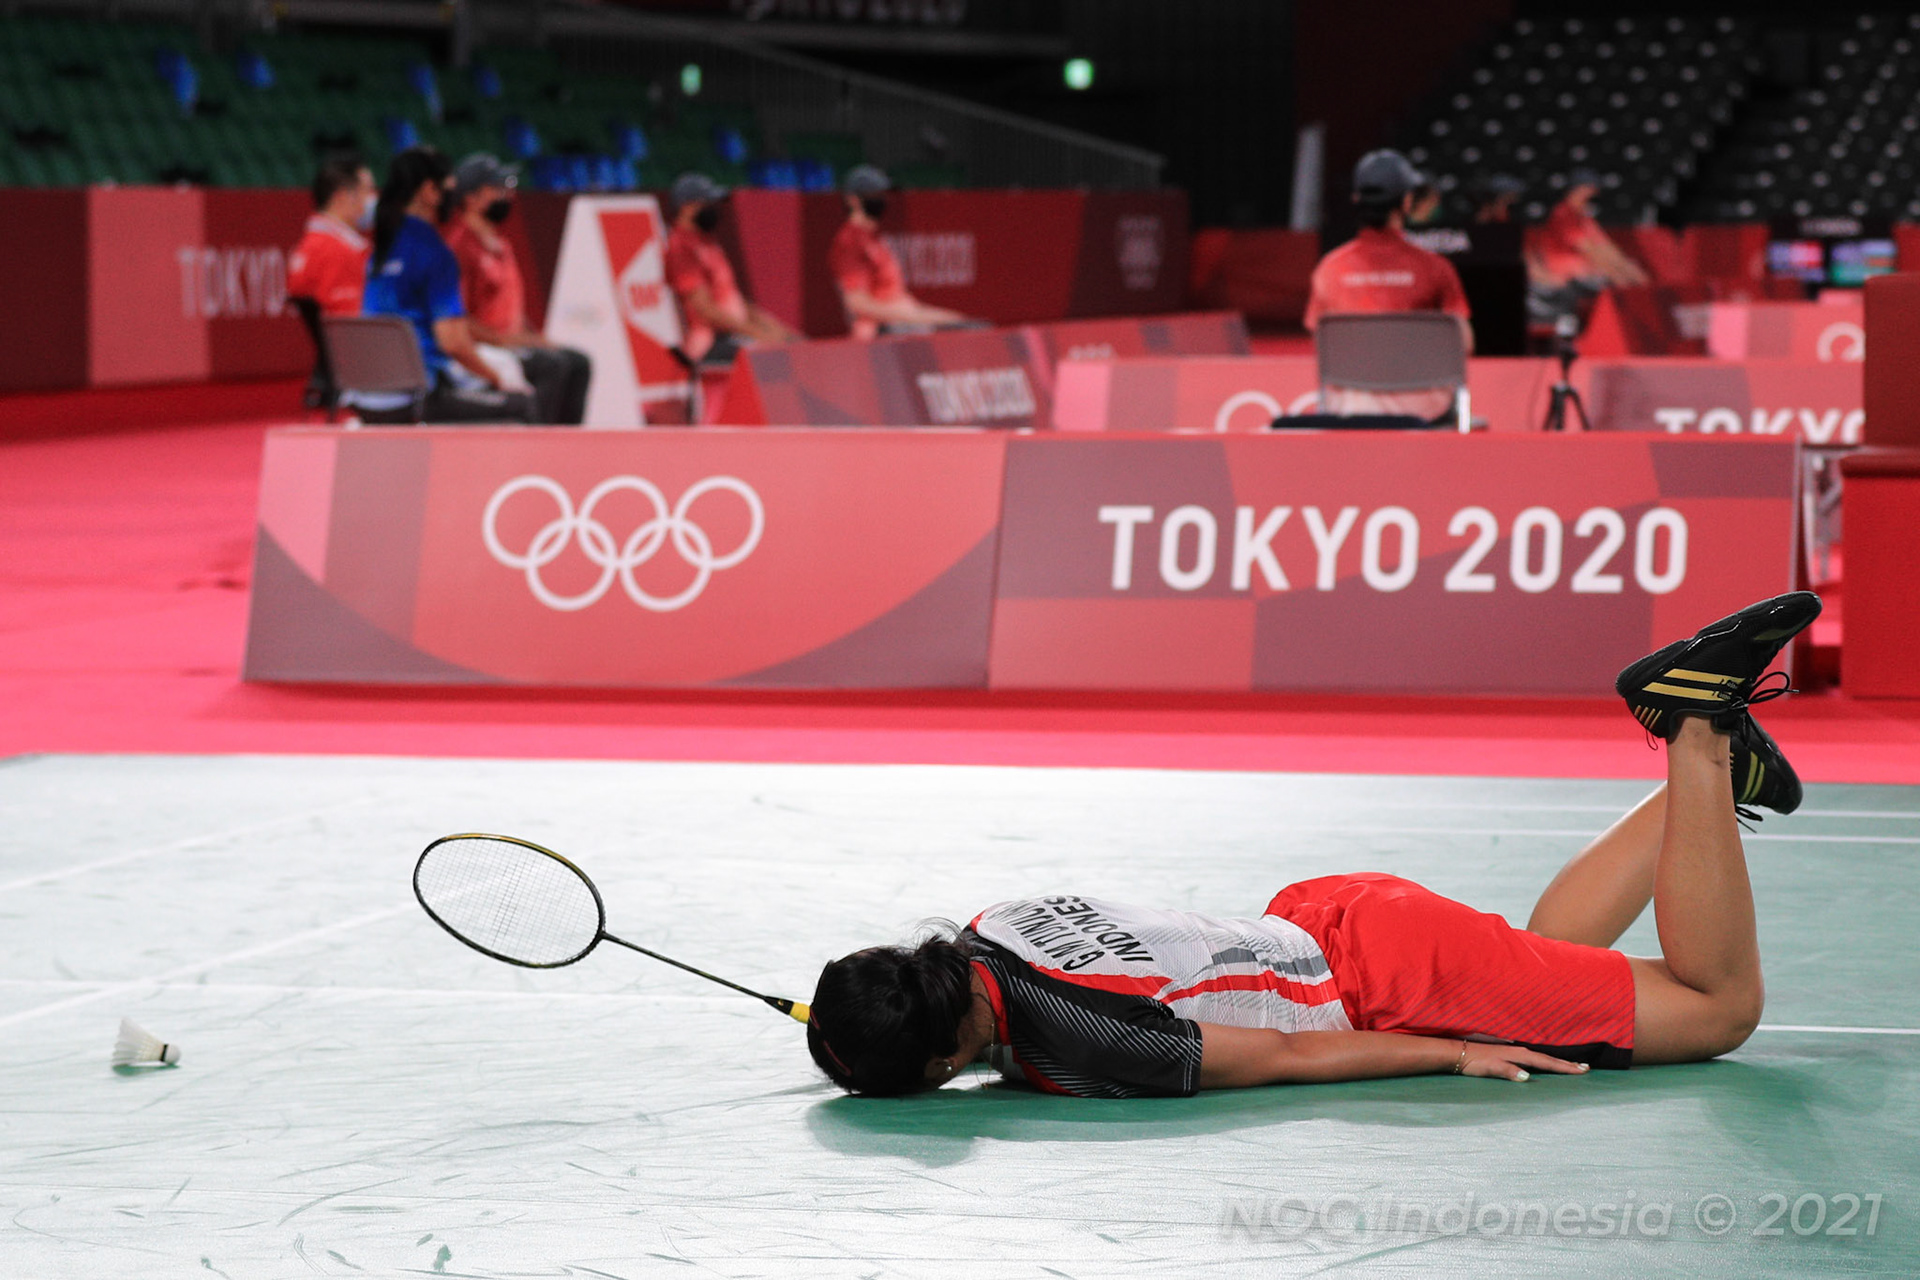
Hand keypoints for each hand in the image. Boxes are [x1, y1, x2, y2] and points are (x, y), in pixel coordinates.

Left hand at [1458, 1041, 1589, 1081]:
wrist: (1459, 1053)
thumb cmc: (1475, 1062)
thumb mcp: (1492, 1068)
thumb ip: (1509, 1072)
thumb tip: (1527, 1077)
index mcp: (1520, 1055)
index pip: (1547, 1062)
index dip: (1565, 1067)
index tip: (1582, 1070)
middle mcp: (1520, 1051)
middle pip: (1549, 1059)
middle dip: (1567, 1064)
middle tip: (1586, 1067)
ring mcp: (1515, 1052)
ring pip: (1543, 1058)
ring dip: (1558, 1062)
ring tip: (1573, 1065)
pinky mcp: (1510, 1055)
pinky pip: (1535, 1059)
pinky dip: (1546, 1062)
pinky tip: (1547, 1064)